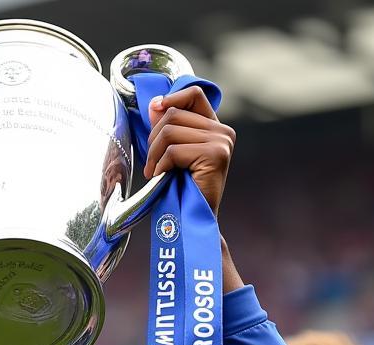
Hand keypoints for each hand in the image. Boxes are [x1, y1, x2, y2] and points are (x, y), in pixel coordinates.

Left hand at [144, 86, 234, 216]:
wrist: (195, 221)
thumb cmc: (182, 191)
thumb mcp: (173, 155)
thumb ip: (168, 129)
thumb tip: (155, 104)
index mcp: (214, 127)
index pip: (194, 94)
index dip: (172, 98)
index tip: (155, 110)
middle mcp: (222, 131)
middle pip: (173, 114)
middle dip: (153, 139)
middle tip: (151, 164)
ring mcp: (221, 141)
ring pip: (170, 131)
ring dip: (154, 155)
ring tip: (155, 173)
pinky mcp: (216, 155)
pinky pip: (174, 150)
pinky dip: (161, 166)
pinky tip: (163, 179)